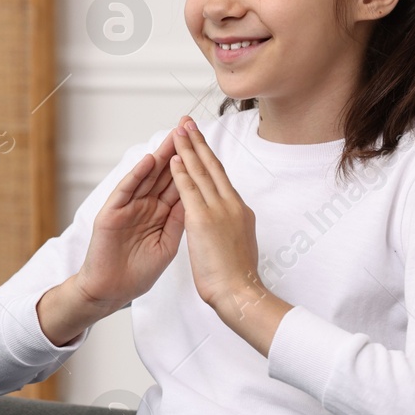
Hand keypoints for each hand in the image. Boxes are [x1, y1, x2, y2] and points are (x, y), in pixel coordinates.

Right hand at [73, 124, 188, 309]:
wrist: (113, 291)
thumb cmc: (138, 273)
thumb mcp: (167, 244)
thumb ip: (179, 221)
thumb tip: (197, 200)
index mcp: (161, 214)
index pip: (179, 183)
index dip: (192, 163)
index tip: (206, 144)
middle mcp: (145, 206)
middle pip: (165, 173)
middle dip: (177, 150)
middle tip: (189, 126)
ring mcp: (128, 208)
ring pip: (147, 177)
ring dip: (160, 156)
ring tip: (173, 136)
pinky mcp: (111, 215)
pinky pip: (126, 191)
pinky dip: (137, 176)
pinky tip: (148, 162)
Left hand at [168, 119, 290, 351]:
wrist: (240, 292)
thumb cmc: (238, 277)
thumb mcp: (239, 244)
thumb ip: (233, 226)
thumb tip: (231, 220)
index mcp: (239, 210)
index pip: (221, 176)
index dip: (209, 156)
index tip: (200, 140)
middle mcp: (231, 204)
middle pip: (213, 166)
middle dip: (198, 142)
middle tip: (188, 122)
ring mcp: (219, 210)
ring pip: (201, 172)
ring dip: (188, 149)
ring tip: (178, 131)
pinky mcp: (204, 220)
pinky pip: (189, 190)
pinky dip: (181, 173)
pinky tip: (174, 159)